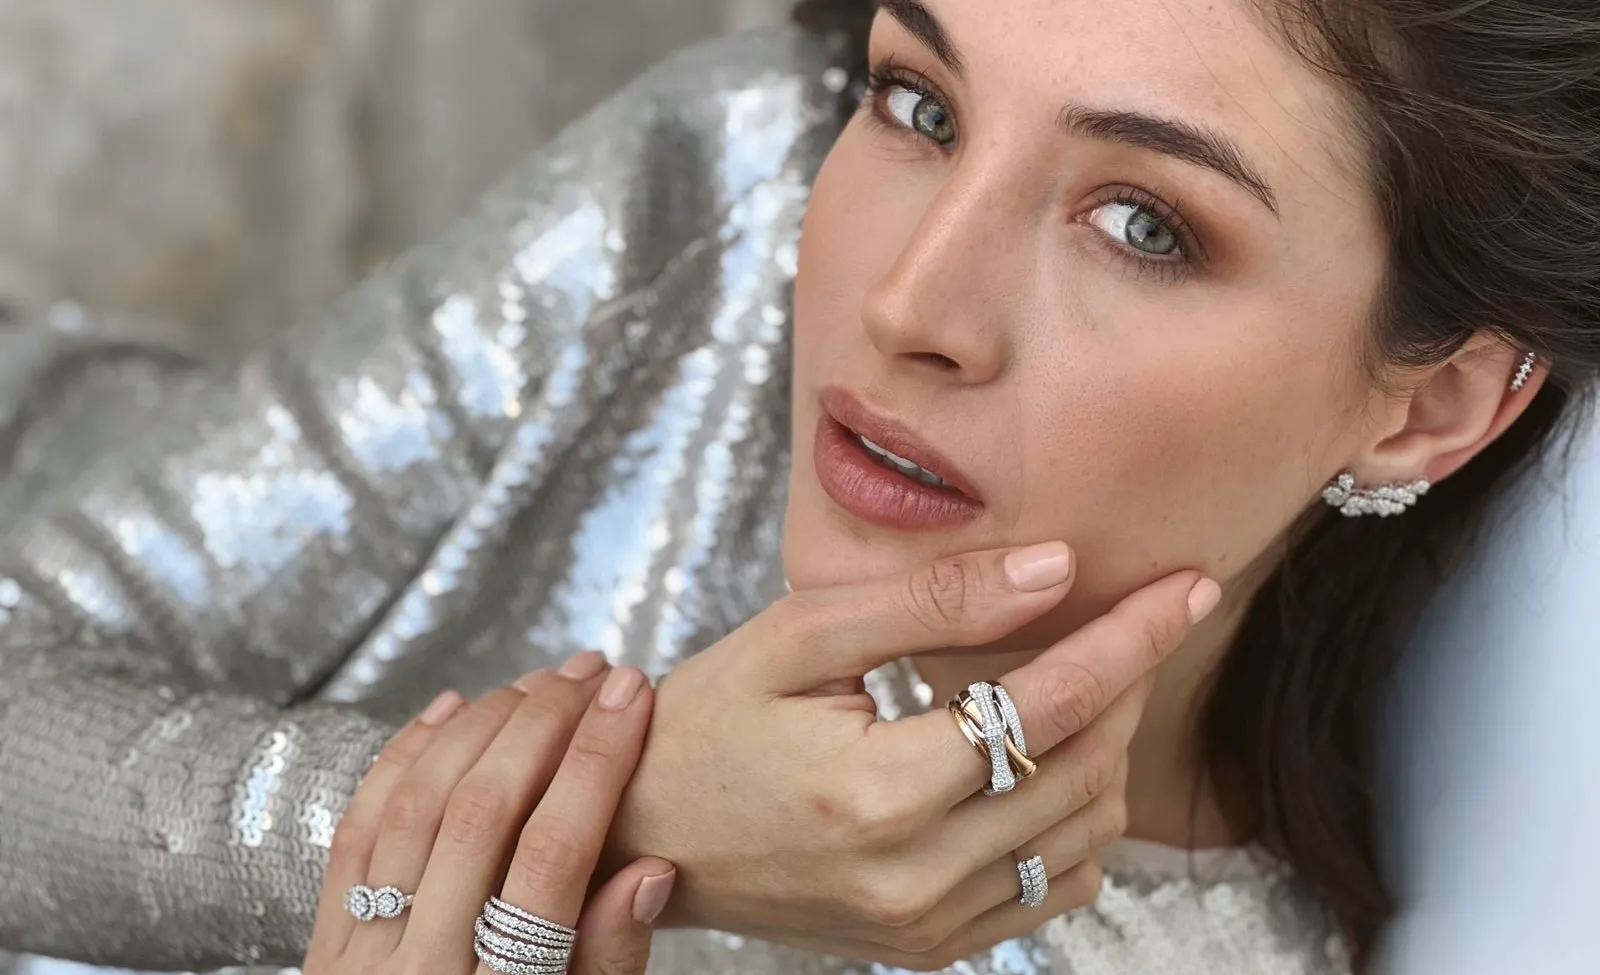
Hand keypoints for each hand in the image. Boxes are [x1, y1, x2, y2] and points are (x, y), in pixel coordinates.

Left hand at [304, 654, 674, 974]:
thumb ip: (606, 966)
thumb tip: (649, 869)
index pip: (553, 855)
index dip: (599, 763)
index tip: (634, 698)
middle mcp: (416, 969)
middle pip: (482, 809)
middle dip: (547, 723)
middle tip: (595, 670)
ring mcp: (357, 954)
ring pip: (417, 801)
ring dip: (484, 724)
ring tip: (540, 682)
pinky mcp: (323, 944)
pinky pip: (358, 826)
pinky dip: (403, 756)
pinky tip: (448, 711)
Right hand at [610, 542, 1216, 969]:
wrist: (644, 835)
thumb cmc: (705, 721)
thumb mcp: (800, 636)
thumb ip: (932, 602)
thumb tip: (1054, 569)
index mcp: (879, 793)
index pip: (1050, 706)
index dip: (1130, 637)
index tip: (1187, 585)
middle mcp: (915, 877)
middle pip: (1084, 771)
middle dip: (1127, 683)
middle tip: (1134, 618)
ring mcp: (926, 926)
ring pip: (1085, 836)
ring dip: (1107, 749)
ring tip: (1085, 681)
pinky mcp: (929, 948)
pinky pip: (1053, 891)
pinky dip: (1077, 823)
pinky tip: (1045, 764)